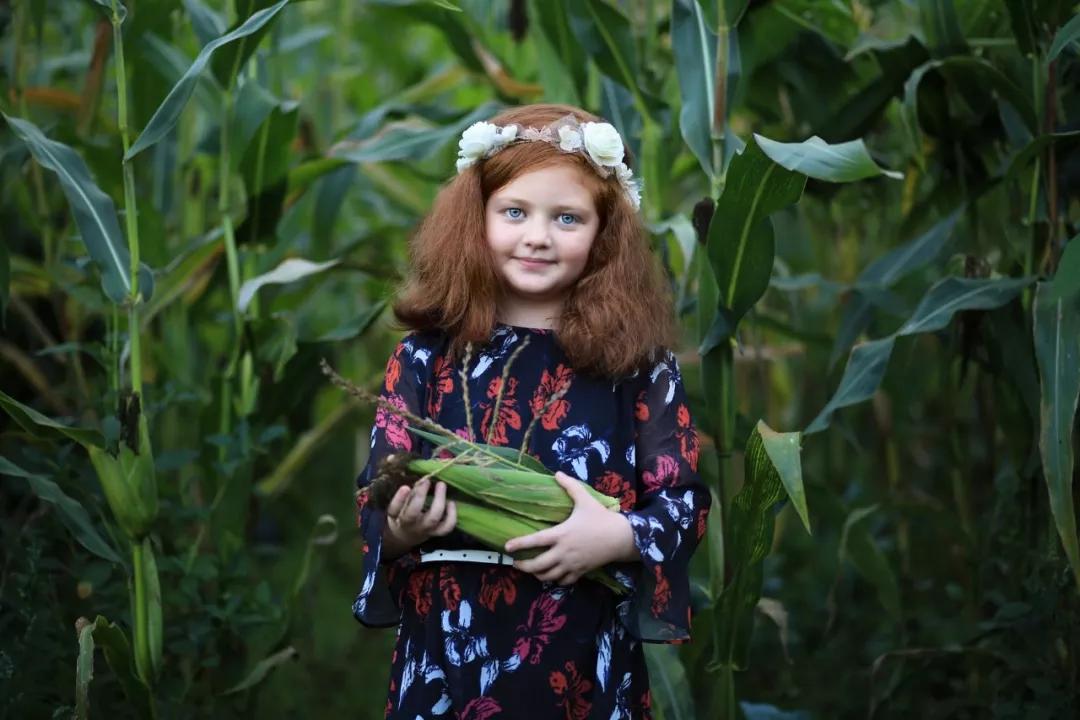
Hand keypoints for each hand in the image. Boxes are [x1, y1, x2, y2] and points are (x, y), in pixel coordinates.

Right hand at [384, 476, 456, 548]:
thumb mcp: (396, 507)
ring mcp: (424, 530)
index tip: (405, 487)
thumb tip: (418, 481)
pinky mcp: (436, 532)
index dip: (399, 499)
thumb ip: (404, 495)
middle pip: (413, 513)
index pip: (394, 510)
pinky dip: (452, 515)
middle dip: (420, 496)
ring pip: (433, 518)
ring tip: (441, 484)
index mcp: (397, 517)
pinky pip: (446, 527)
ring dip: (439, 501)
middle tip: (426, 481)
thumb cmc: (400, 516)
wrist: (405, 537)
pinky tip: (451, 502)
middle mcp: (410, 525)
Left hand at [504, 471, 636, 585]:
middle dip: (524, 566)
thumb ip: (570, 486)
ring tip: (531, 571)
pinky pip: (564, 581)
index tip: (507, 547)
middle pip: (538, 565)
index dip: (519, 544)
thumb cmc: (601, 518)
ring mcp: (572, 564)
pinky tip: (551, 576)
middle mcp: (563, 552)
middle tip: (516, 564)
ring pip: (549, 576)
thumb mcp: (585, 499)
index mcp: (561, 534)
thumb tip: (557, 473)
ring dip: (537, 575)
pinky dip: (555, 580)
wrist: (621, 538)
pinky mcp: (581, 572)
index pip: (535, 541)